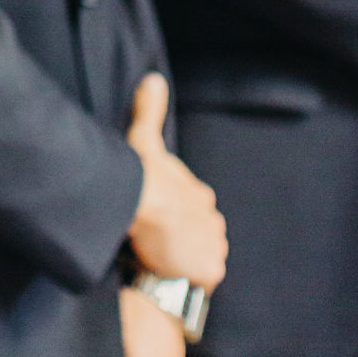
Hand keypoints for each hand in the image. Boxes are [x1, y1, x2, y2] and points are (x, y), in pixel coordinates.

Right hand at [126, 74, 226, 289]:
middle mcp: (214, 222)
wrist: (144, 207)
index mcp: (201, 195)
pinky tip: (168, 272)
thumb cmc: (143, 175)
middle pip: (199, 234)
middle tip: (156, 239)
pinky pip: (202, 278)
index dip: (176, 212)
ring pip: (201, 257)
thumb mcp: (144, 138)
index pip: (194, 207)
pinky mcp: (210, 273)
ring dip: (185, 259)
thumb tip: (154, 78)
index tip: (158, 216)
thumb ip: (150, 110)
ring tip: (159, 259)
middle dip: (183, 237)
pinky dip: (188, 278)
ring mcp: (214, 248)